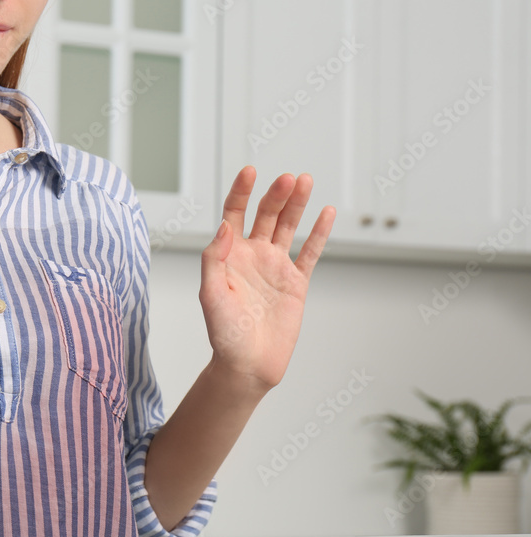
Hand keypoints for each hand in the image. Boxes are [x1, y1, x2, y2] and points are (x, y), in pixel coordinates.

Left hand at [198, 166, 334, 394]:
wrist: (247, 364)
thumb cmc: (223, 333)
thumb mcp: (210, 294)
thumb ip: (214, 258)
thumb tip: (225, 225)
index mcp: (229, 255)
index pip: (234, 214)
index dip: (241, 192)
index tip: (250, 172)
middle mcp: (252, 256)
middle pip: (265, 215)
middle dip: (276, 195)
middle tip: (289, 178)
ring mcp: (275, 267)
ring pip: (288, 227)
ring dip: (296, 204)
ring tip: (305, 181)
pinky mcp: (296, 282)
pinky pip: (309, 252)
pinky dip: (319, 233)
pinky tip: (326, 212)